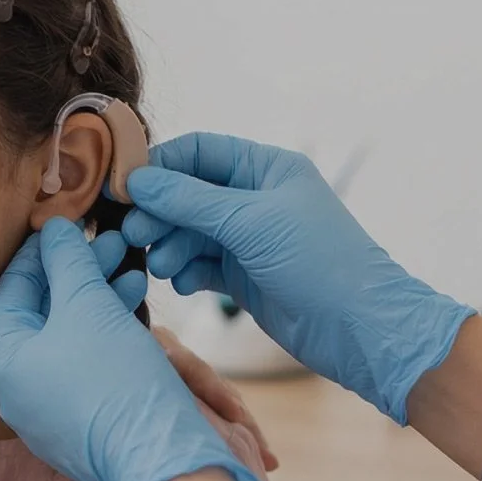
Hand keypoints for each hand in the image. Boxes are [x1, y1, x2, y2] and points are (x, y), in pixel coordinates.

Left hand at [0, 218, 266, 480]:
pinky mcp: (84, 422)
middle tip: (112, 242)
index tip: (68, 225)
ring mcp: (49, 411)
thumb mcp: (89, 306)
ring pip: (71, 338)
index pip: (13, 290)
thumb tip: (53, 228)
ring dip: (100, 298)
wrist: (161, 458)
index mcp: (5, 361)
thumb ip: (67, 261)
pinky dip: (107, 332)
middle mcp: (19, 389)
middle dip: (80, 274)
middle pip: (44, 314)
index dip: (42, 252)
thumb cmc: (115, 379)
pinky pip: (88, 365)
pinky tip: (135, 306)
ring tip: (132, 268)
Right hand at [121, 132, 474, 424]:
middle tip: (133, 234)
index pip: (198, 151)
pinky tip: (184, 284)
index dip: (159, 166)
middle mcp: (254, 198)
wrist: (359, 328)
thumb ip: (189, 200)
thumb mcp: (250, 222)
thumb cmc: (317, 262)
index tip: (122, 187)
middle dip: (159, 212)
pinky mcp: (242, 275)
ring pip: (188, 231)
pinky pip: (199, 264)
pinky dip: (185, 272)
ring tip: (163, 265)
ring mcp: (248, 238)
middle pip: (186, 193)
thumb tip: (137, 181)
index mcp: (266, 168)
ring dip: (169, 246)